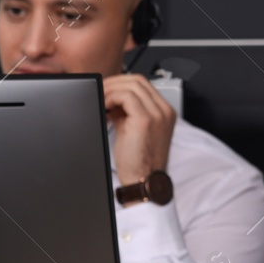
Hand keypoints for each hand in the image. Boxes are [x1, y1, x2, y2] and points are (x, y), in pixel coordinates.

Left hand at [102, 73, 176, 188]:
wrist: (143, 181)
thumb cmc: (138, 162)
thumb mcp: (132, 131)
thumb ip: (125, 114)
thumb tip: (110, 101)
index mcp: (163, 112)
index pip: (142, 85)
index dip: (121, 84)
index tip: (106, 91)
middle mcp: (164, 111)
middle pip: (138, 81)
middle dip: (115, 83)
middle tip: (99, 92)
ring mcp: (157, 113)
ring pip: (132, 85)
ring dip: (111, 90)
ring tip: (100, 100)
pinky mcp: (146, 120)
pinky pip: (126, 96)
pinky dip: (111, 97)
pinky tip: (104, 106)